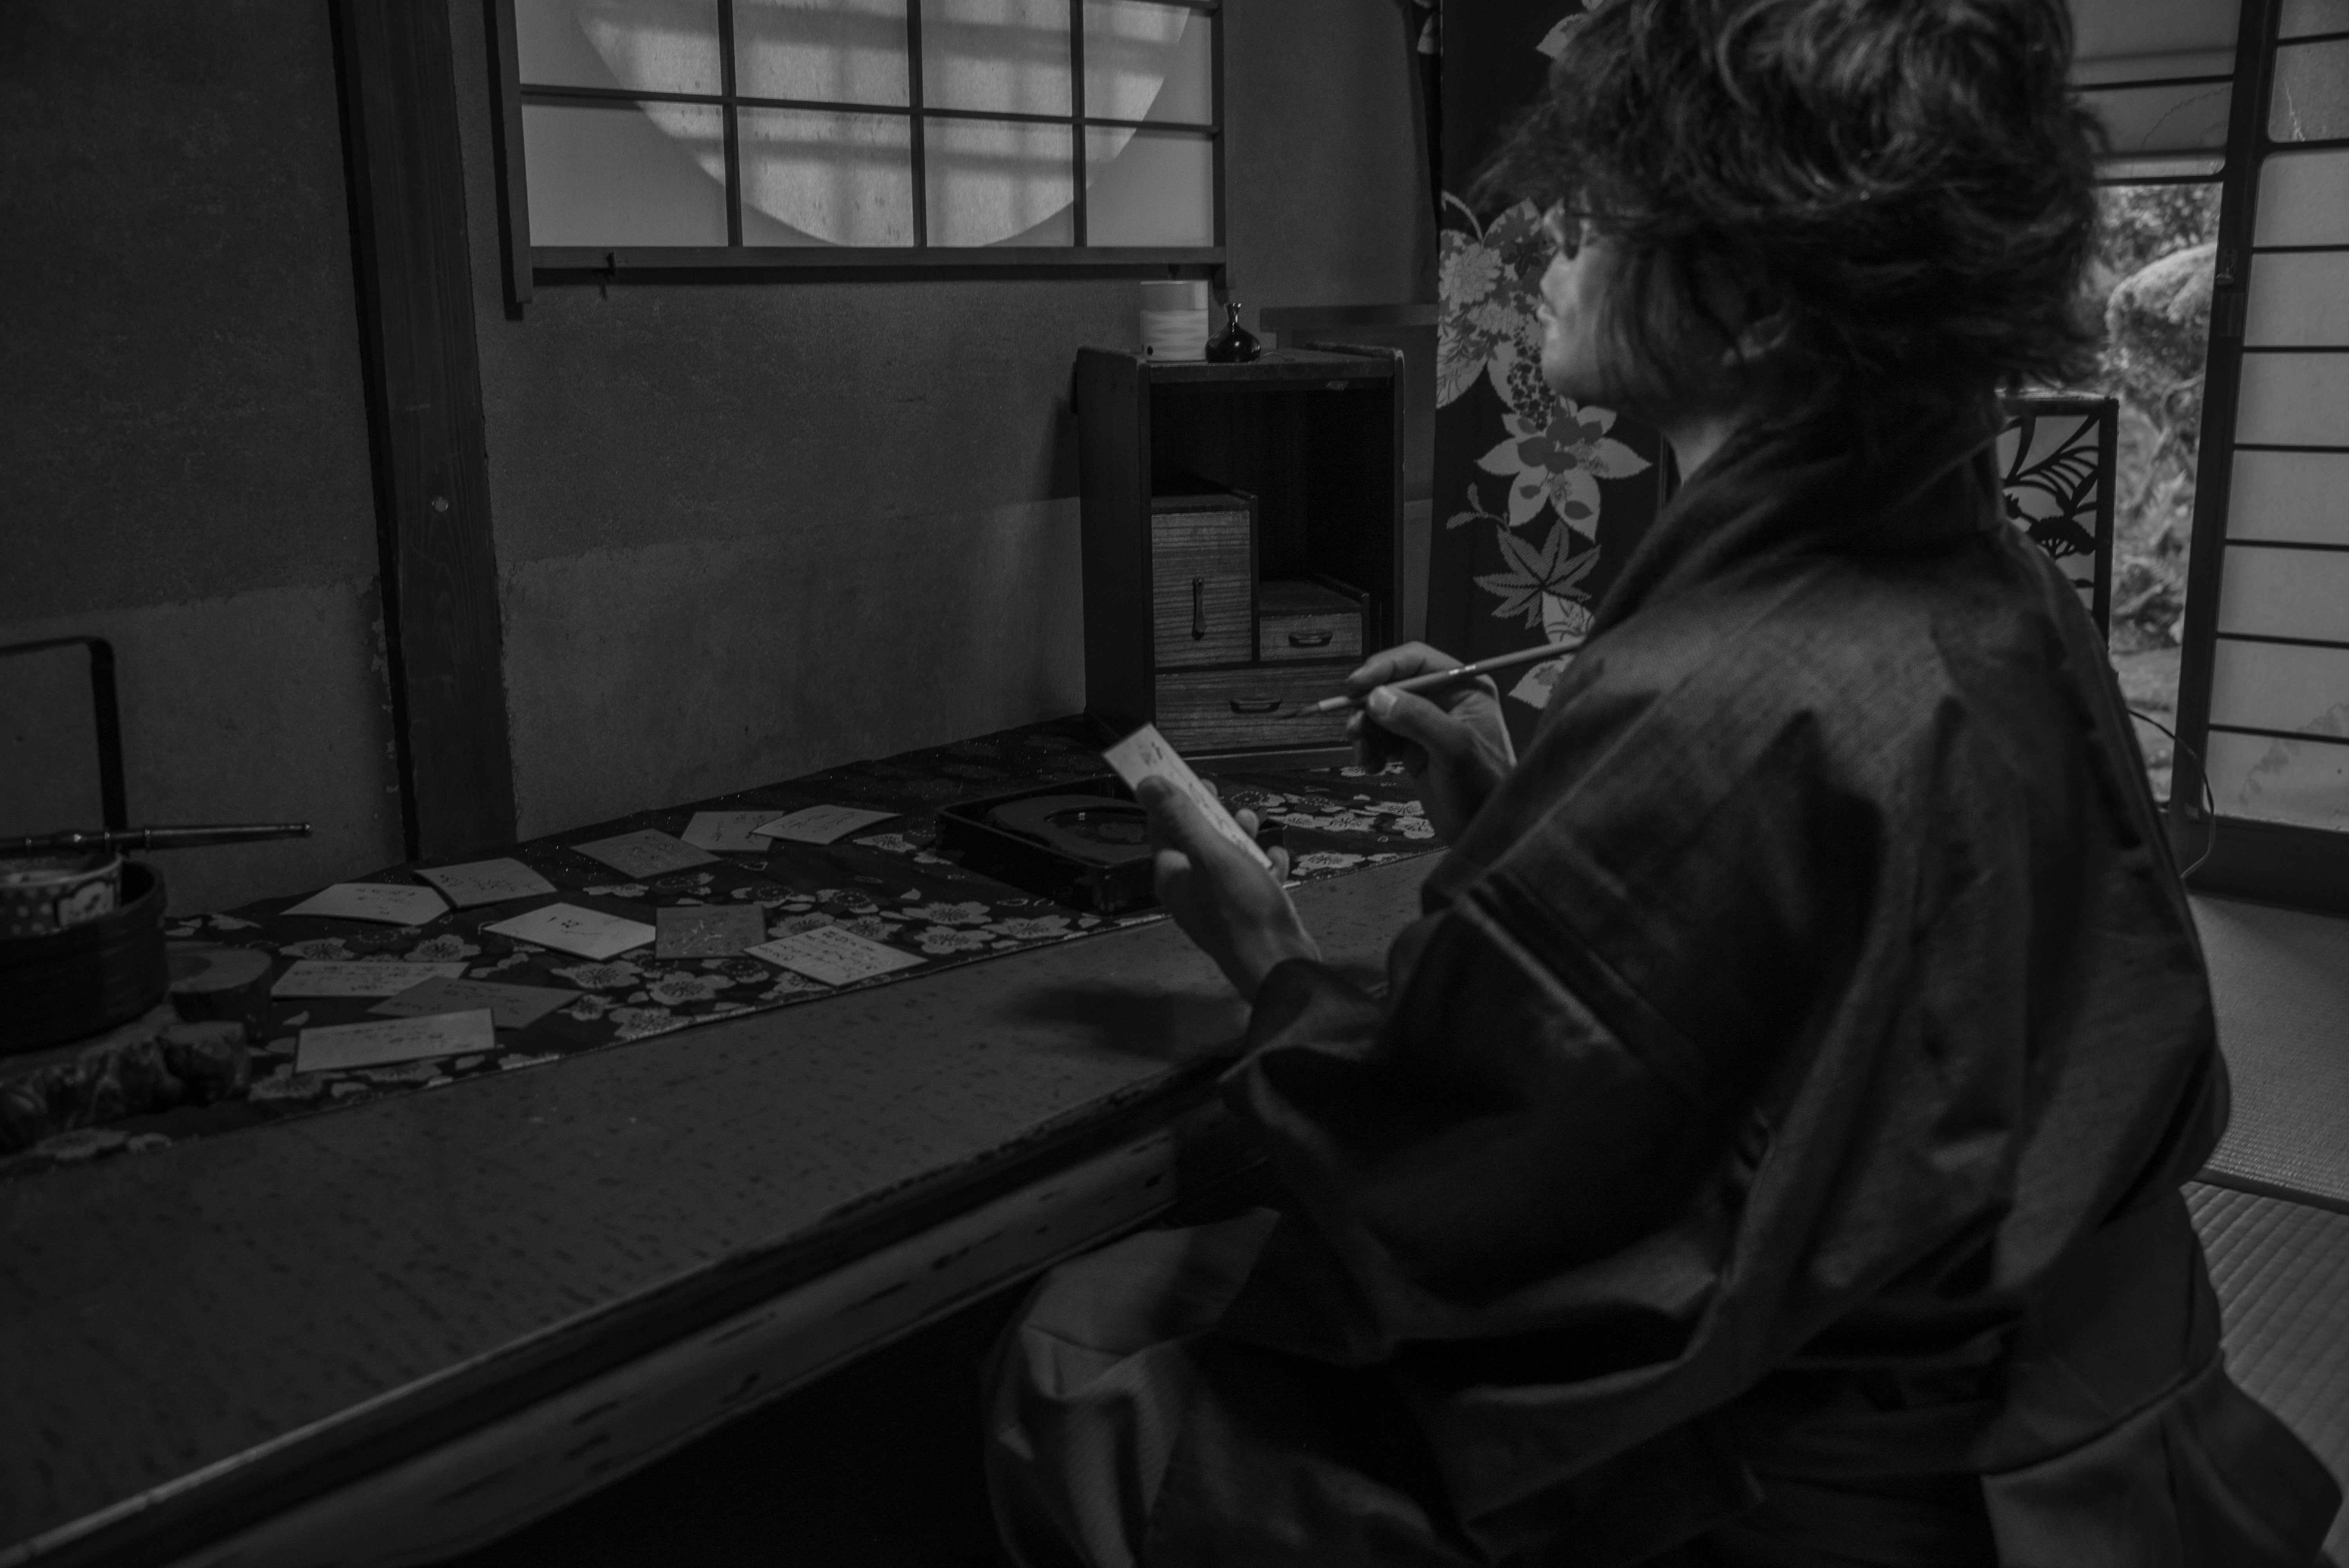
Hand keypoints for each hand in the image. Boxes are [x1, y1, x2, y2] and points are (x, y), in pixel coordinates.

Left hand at [1134, 777, 1318, 1001]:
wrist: (1278, 964)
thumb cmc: (1242, 910)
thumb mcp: (1211, 855)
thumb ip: (1180, 819)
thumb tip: (1145, 784)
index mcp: (1173, 877)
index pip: (1162, 829)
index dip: (1176, 800)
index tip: (1195, 779)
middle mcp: (1190, 891)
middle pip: (1196, 841)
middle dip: (1214, 818)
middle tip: (1228, 801)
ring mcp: (1219, 904)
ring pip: (1227, 858)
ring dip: (1242, 838)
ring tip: (1255, 824)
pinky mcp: (1246, 914)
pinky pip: (1251, 880)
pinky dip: (1264, 866)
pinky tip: (1277, 860)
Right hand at [1344, 642, 1516, 843]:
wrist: (1484, 831)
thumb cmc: (1483, 788)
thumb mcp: (1454, 748)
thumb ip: (1418, 719)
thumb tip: (1377, 698)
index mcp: (1463, 687)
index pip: (1415, 661)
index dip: (1382, 668)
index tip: (1355, 687)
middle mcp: (1443, 699)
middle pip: (1391, 685)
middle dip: (1368, 705)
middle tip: (1354, 729)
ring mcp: (1425, 723)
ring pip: (1380, 712)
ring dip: (1365, 731)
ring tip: (1364, 755)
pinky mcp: (1412, 748)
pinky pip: (1380, 737)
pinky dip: (1369, 749)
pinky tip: (1372, 766)